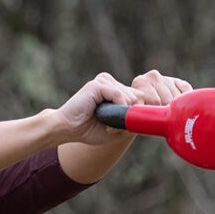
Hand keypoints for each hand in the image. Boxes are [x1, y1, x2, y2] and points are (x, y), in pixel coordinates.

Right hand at [54, 69, 193, 145]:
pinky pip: (119, 94)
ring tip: (106, 123)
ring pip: (130, 96)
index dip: (138, 113)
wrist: (66, 129)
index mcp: (117, 93)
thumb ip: (131, 124)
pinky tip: (108, 117)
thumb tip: (148, 118)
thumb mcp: (116, 131)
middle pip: (139, 97)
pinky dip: (118, 107)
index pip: (140, 99)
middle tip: (113, 127)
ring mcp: (106, 82)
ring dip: (122, 114)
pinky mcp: (98, 84)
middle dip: (131, 115)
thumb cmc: (88, 131)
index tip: (132, 126)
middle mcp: (112, 84)